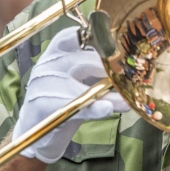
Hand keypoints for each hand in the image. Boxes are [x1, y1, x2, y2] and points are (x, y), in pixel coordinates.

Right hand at [12, 27, 129, 163]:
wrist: (37, 133)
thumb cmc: (63, 100)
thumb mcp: (78, 80)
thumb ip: (99, 73)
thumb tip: (132, 74)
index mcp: (55, 53)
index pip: (72, 36)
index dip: (94, 38)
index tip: (115, 44)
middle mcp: (47, 65)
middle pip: (83, 61)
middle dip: (109, 69)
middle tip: (130, 76)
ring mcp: (43, 86)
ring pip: (82, 87)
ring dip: (109, 93)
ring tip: (128, 99)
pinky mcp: (44, 107)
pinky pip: (75, 107)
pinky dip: (95, 108)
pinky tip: (107, 108)